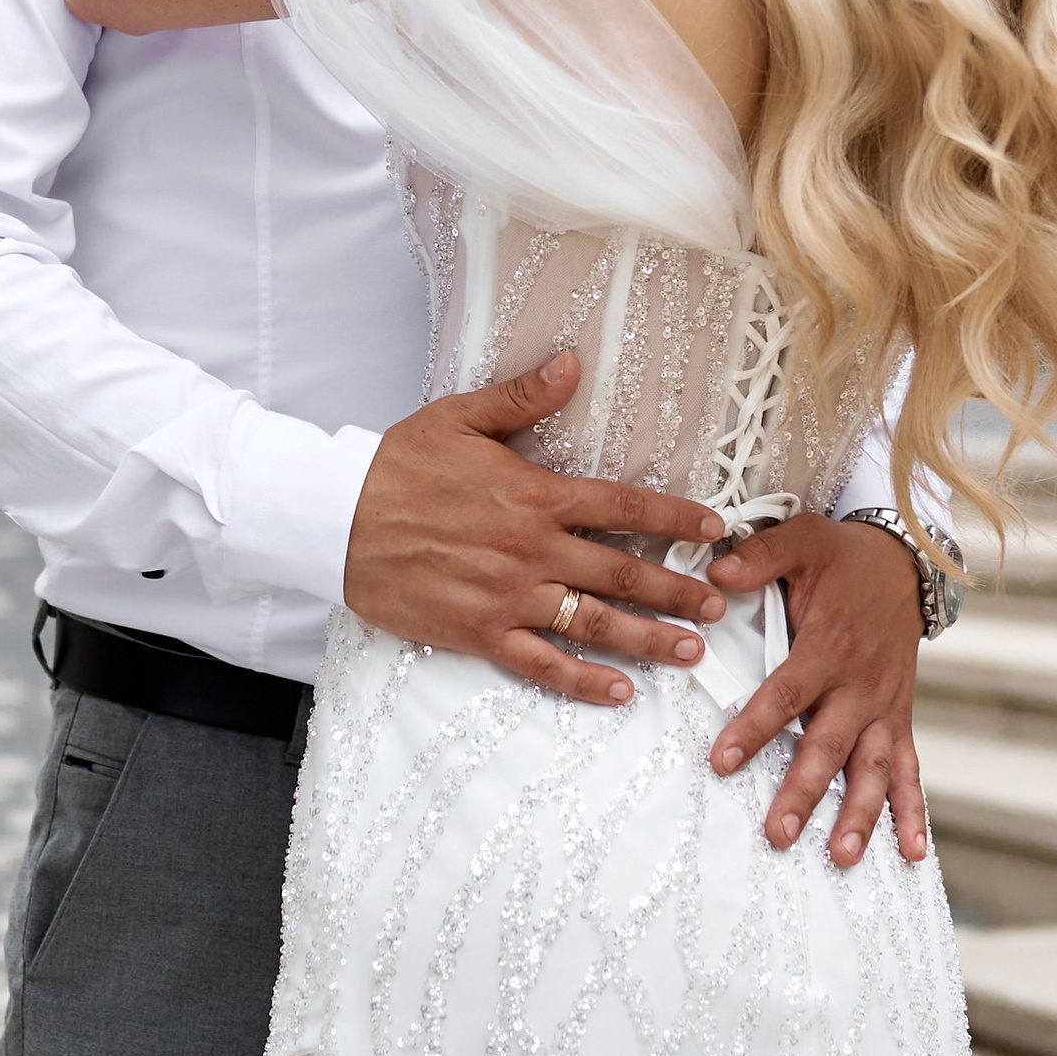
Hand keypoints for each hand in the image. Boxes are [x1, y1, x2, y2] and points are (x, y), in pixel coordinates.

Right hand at [345, 352, 728, 703]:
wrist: (335, 518)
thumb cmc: (396, 465)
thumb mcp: (460, 417)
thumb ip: (523, 398)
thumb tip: (573, 363)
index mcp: (535, 496)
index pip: (623, 508)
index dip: (675, 519)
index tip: (716, 529)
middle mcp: (532, 550)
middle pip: (624, 575)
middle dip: (679, 592)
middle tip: (721, 606)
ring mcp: (509, 596)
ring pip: (594, 624)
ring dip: (649, 639)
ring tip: (691, 652)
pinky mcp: (480, 632)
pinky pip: (542, 664)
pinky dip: (583, 682)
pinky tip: (619, 692)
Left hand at [706, 515, 928, 869]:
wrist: (904, 562)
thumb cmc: (844, 557)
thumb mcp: (802, 540)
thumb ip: (759, 557)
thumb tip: (712, 575)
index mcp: (829, 647)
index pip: (787, 693)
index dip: (755, 727)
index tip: (722, 761)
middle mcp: (860, 685)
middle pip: (830, 745)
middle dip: (805, 792)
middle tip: (779, 832)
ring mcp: (884, 707)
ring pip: (874, 768)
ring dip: (861, 815)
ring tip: (843, 858)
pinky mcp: (899, 718)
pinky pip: (910, 769)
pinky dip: (913, 811)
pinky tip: (912, 853)